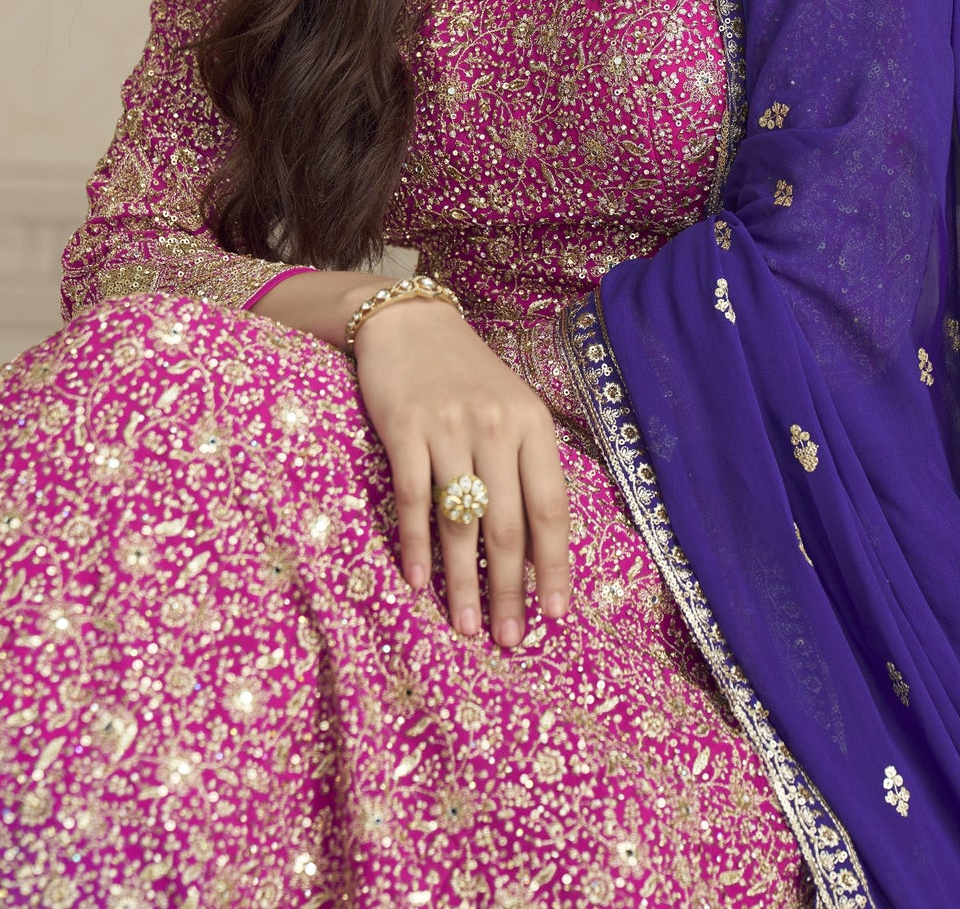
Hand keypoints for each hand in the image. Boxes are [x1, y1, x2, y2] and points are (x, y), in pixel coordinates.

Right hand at [354, 293, 570, 646]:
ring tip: (464, 627)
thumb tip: (537, 548)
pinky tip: (418, 581)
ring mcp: (449, 427)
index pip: (551, 509)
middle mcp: (497, 426)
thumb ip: (526, 466)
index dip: (554, 567)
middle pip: (508, 525)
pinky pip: (413, 500)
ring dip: (462, 582)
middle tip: (508, 639)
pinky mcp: (404, 428)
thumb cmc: (465, 374)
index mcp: (533, 424)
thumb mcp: (511, 408)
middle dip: (509, 590)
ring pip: (460, 521)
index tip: (556, 615)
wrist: (407, 320)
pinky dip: (415, 546)